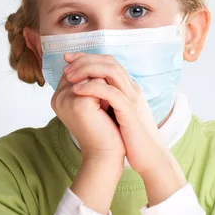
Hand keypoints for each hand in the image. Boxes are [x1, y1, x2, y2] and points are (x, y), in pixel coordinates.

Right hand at [51, 69, 125, 164]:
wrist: (106, 154)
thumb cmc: (103, 129)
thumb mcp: (93, 102)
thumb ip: (88, 83)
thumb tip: (94, 59)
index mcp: (58, 96)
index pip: (78, 70)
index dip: (95, 78)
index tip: (102, 100)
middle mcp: (58, 97)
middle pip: (84, 69)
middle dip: (100, 81)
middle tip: (106, 105)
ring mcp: (66, 99)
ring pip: (92, 74)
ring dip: (105, 87)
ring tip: (106, 108)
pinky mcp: (78, 102)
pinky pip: (98, 82)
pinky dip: (109, 93)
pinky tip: (108, 110)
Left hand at [63, 52, 167, 174]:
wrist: (148, 156)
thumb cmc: (129, 138)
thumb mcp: (115, 114)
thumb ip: (104, 101)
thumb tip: (82, 93)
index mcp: (127, 88)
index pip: (108, 62)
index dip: (87, 57)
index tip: (67, 59)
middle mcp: (131, 88)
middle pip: (109, 61)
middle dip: (85, 59)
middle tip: (66, 64)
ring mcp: (132, 97)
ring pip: (111, 70)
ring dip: (87, 69)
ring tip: (69, 75)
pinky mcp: (129, 111)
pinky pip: (111, 92)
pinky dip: (92, 88)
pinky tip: (76, 91)